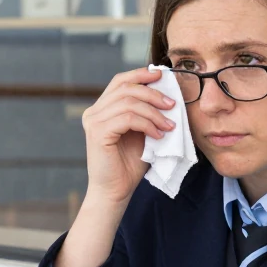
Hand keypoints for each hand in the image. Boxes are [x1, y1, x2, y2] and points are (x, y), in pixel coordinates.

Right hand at [82, 68, 177, 203]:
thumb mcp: (141, 133)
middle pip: (126, 88)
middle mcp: (94, 112)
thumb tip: (166, 95)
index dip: (140, 74)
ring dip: (154, 113)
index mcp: (102, 109)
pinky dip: (147, 124)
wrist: (116, 191)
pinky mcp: (98, 133)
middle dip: (153, 94)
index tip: (162, 76)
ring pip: (129, 103)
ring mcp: (94, 121)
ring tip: (169, 126)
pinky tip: (158, 136)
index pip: (120, 81)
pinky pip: (128, 118)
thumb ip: (146, 114)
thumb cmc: (129, 164)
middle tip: (172, 105)